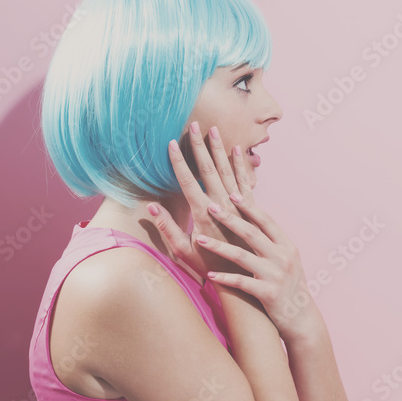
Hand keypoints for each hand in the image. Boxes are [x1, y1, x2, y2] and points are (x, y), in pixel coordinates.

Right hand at [145, 121, 254, 277]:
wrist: (243, 276)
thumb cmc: (209, 266)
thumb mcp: (182, 251)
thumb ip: (167, 227)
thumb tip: (150, 206)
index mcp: (203, 213)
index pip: (188, 181)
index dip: (179, 161)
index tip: (172, 143)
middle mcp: (222, 205)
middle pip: (209, 169)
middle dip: (200, 146)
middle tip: (196, 124)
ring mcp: (237, 205)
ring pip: (227, 170)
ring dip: (220, 149)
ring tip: (215, 129)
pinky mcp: (250, 208)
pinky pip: (245, 180)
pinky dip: (241, 164)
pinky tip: (237, 149)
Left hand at [196, 196, 320, 343]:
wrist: (302, 319)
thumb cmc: (289, 288)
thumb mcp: (287, 261)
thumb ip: (273, 244)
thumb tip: (254, 223)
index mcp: (287, 246)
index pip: (266, 221)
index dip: (249, 207)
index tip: (231, 194)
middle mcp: (283, 257)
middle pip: (252, 233)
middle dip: (229, 218)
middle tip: (210, 206)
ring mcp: (276, 275)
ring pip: (242, 256)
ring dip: (218, 247)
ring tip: (199, 238)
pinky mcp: (268, 293)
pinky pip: (242, 283)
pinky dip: (224, 278)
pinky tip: (210, 276)